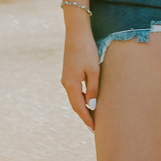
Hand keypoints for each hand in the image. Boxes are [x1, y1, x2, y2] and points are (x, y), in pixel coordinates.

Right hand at [61, 13, 100, 128]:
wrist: (76, 32)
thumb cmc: (87, 49)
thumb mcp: (93, 70)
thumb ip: (93, 88)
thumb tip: (91, 105)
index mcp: (71, 84)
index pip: (79, 107)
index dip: (86, 118)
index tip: (94, 129)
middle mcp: (66, 83)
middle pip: (75, 104)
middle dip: (84, 115)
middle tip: (93, 127)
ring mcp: (66, 77)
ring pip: (74, 97)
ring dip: (82, 106)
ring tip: (92, 115)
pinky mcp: (69, 71)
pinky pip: (75, 89)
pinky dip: (81, 97)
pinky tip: (88, 99)